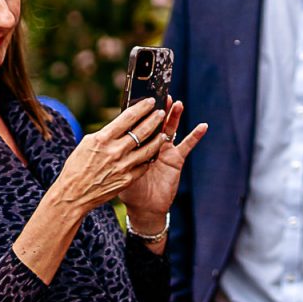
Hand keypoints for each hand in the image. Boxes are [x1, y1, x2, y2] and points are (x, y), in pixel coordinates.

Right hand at [47, 98, 169, 214]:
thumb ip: (106, 134)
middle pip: (141, 131)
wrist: (74, 195)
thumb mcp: (87, 143)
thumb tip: (120, 124)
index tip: (150, 101)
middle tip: (161, 112)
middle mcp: (115, 151)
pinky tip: (154, 152)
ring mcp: (123, 166)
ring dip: (158, 139)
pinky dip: (150, 158)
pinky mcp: (128, 180)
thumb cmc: (77, 167)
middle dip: (154, 119)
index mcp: (102, 139)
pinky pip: (144, 165)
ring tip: (164, 133)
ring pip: (148, 149)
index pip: (127, 118)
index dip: (142, 108)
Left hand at [118, 99, 207, 232]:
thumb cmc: (128, 189)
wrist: (143, 208)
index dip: (139, 112)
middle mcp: (150, 144)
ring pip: (170, 129)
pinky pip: (187, 145)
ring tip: (176, 103)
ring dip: (174, 116)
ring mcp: (164, 150)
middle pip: (154, 122)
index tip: (140, 97)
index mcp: (134, 145)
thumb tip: (99, 140)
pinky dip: (195, 136)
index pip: (137, 123)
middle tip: (159, 94)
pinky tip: (203, 126)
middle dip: (156, 109)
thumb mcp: (116, 169)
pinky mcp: (175, 159)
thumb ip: (113, 154)